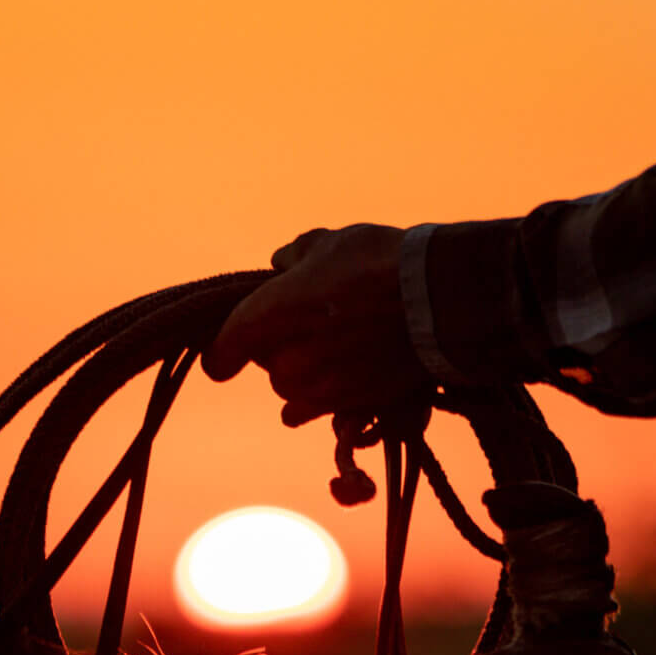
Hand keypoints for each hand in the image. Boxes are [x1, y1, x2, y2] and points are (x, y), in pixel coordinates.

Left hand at [202, 224, 430, 425]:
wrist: (435, 301)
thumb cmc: (378, 263)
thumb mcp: (329, 244)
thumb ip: (295, 256)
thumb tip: (280, 264)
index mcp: (270, 314)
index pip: (224, 348)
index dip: (220, 353)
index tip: (221, 358)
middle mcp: (285, 359)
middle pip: (264, 362)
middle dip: (279, 346)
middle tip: (311, 322)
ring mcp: (315, 388)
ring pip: (287, 388)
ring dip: (299, 373)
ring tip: (332, 347)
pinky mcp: (344, 406)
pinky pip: (308, 411)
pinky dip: (315, 399)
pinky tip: (332, 380)